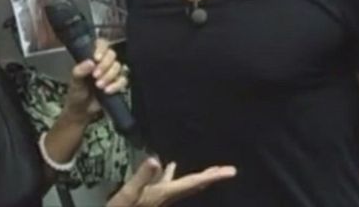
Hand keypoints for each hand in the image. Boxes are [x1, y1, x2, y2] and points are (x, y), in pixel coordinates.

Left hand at [62, 38, 127, 122]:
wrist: (82, 110)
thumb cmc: (77, 92)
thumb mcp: (74, 81)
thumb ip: (79, 71)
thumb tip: (90, 63)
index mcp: (92, 57)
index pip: (101, 44)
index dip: (101, 48)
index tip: (96, 58)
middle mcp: (103, 62)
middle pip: (112, 54)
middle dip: (105, 65)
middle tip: (95, 75)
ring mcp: (112, 72)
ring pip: (119, 66)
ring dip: (109, 76)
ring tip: (99, 85)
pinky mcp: (118, 83)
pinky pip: (123, 80)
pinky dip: (116, 85)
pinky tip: (107, 90)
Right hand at [107, 158, 235, 206]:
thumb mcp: (128, 194)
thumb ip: (142, 177)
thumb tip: (157, 160)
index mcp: (164, 193)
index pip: (193, 182)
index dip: (213, 176)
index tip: (230, 172)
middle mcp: (167, 196)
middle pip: (194, 185)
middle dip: (212, 177)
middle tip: (230, 170)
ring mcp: (160, 197)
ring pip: (185, 184)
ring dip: (198, 176)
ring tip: (210, 169)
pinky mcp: (152, 197)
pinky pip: (168, 183)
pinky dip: (171, 173)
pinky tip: (168, 166)